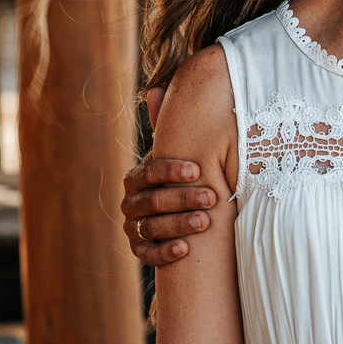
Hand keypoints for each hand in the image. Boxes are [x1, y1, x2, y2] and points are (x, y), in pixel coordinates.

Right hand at [120, 87, 217, 265]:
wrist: (191, 213)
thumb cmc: (188, 176)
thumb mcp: (181, 152)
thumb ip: (169, 126)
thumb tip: (155, 88)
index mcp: (138, 177)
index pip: (148, 172)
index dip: (171, 171)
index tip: (198, 170)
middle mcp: (130, 202)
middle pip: (151, 201)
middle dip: (182, 198)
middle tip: (212, 197)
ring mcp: (133, 227)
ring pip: (150, 227)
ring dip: (179, 224)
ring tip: (206, 222)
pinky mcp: (139, 250)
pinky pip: (146, 255)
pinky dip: (164, 252)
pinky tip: (184, 249)